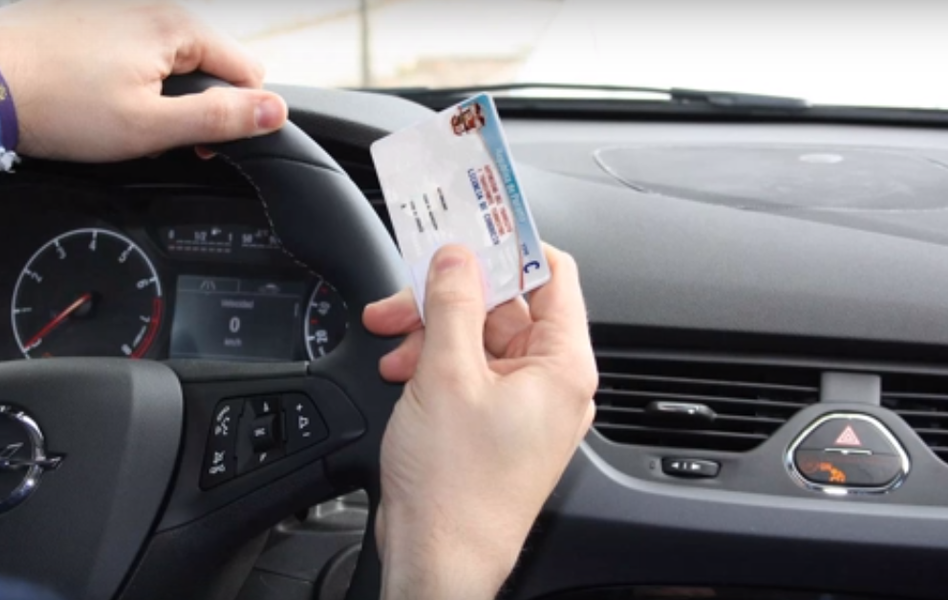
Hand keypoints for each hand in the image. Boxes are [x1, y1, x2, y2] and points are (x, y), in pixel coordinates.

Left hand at [0, 0, 287, 160]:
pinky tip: (88, 96)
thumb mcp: (150, 127)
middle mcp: (147, 5)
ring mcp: (111, 6)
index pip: (245, 70)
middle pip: (203, 61)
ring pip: (161, 56)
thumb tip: (275, 111)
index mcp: (175, 27)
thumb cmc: (58, 108)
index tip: (195, 143)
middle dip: (189, 102)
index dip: (232, 116)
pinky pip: (122, 47)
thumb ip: (220, 119)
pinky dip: (117, 73)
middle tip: (150, 135)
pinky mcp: (80, 15)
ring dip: (152, 90)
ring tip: (110, 117)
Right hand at [362, 244, 597, 599]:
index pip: (552, 274)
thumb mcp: (447, 375)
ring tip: (392, 340)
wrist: (438, 558)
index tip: (472, 223)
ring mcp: (520, 405)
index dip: (510, 244)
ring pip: (477, 337)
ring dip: (432, 330)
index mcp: (561, 366)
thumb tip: (456, 257)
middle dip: (449, 296)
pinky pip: (466, 370)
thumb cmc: (456, 489)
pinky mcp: (491, 423)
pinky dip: (432, 362)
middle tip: (406, 293)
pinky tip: (399, 368)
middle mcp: (548, 383)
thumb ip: (454, 304)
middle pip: (504, 304)